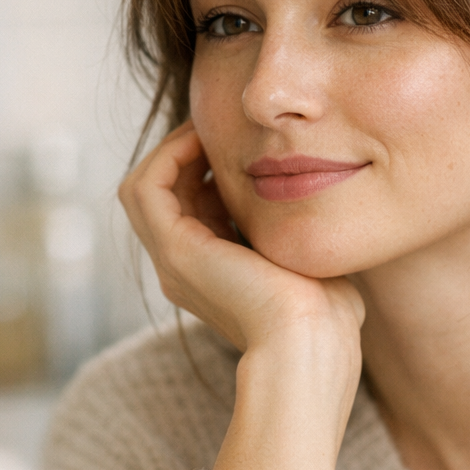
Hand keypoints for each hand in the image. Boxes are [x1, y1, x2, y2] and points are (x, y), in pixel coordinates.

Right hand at [119, 122, 364, 469]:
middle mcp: (182, 269)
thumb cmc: (326, 314)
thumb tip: (320, 209)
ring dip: (170, 150)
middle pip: (162, 194)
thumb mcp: (306, 260)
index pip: (190, 207)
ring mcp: (172, 261)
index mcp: (210, 274)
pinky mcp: (175, 250)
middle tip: (219, 126)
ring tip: (206, 129)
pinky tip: (203, 140)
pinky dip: (167, 156)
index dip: (206, 169)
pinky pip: (145, 187)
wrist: (312, 342)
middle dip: (185, 153)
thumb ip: (299, 236)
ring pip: (143, 187)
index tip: (242, 144)